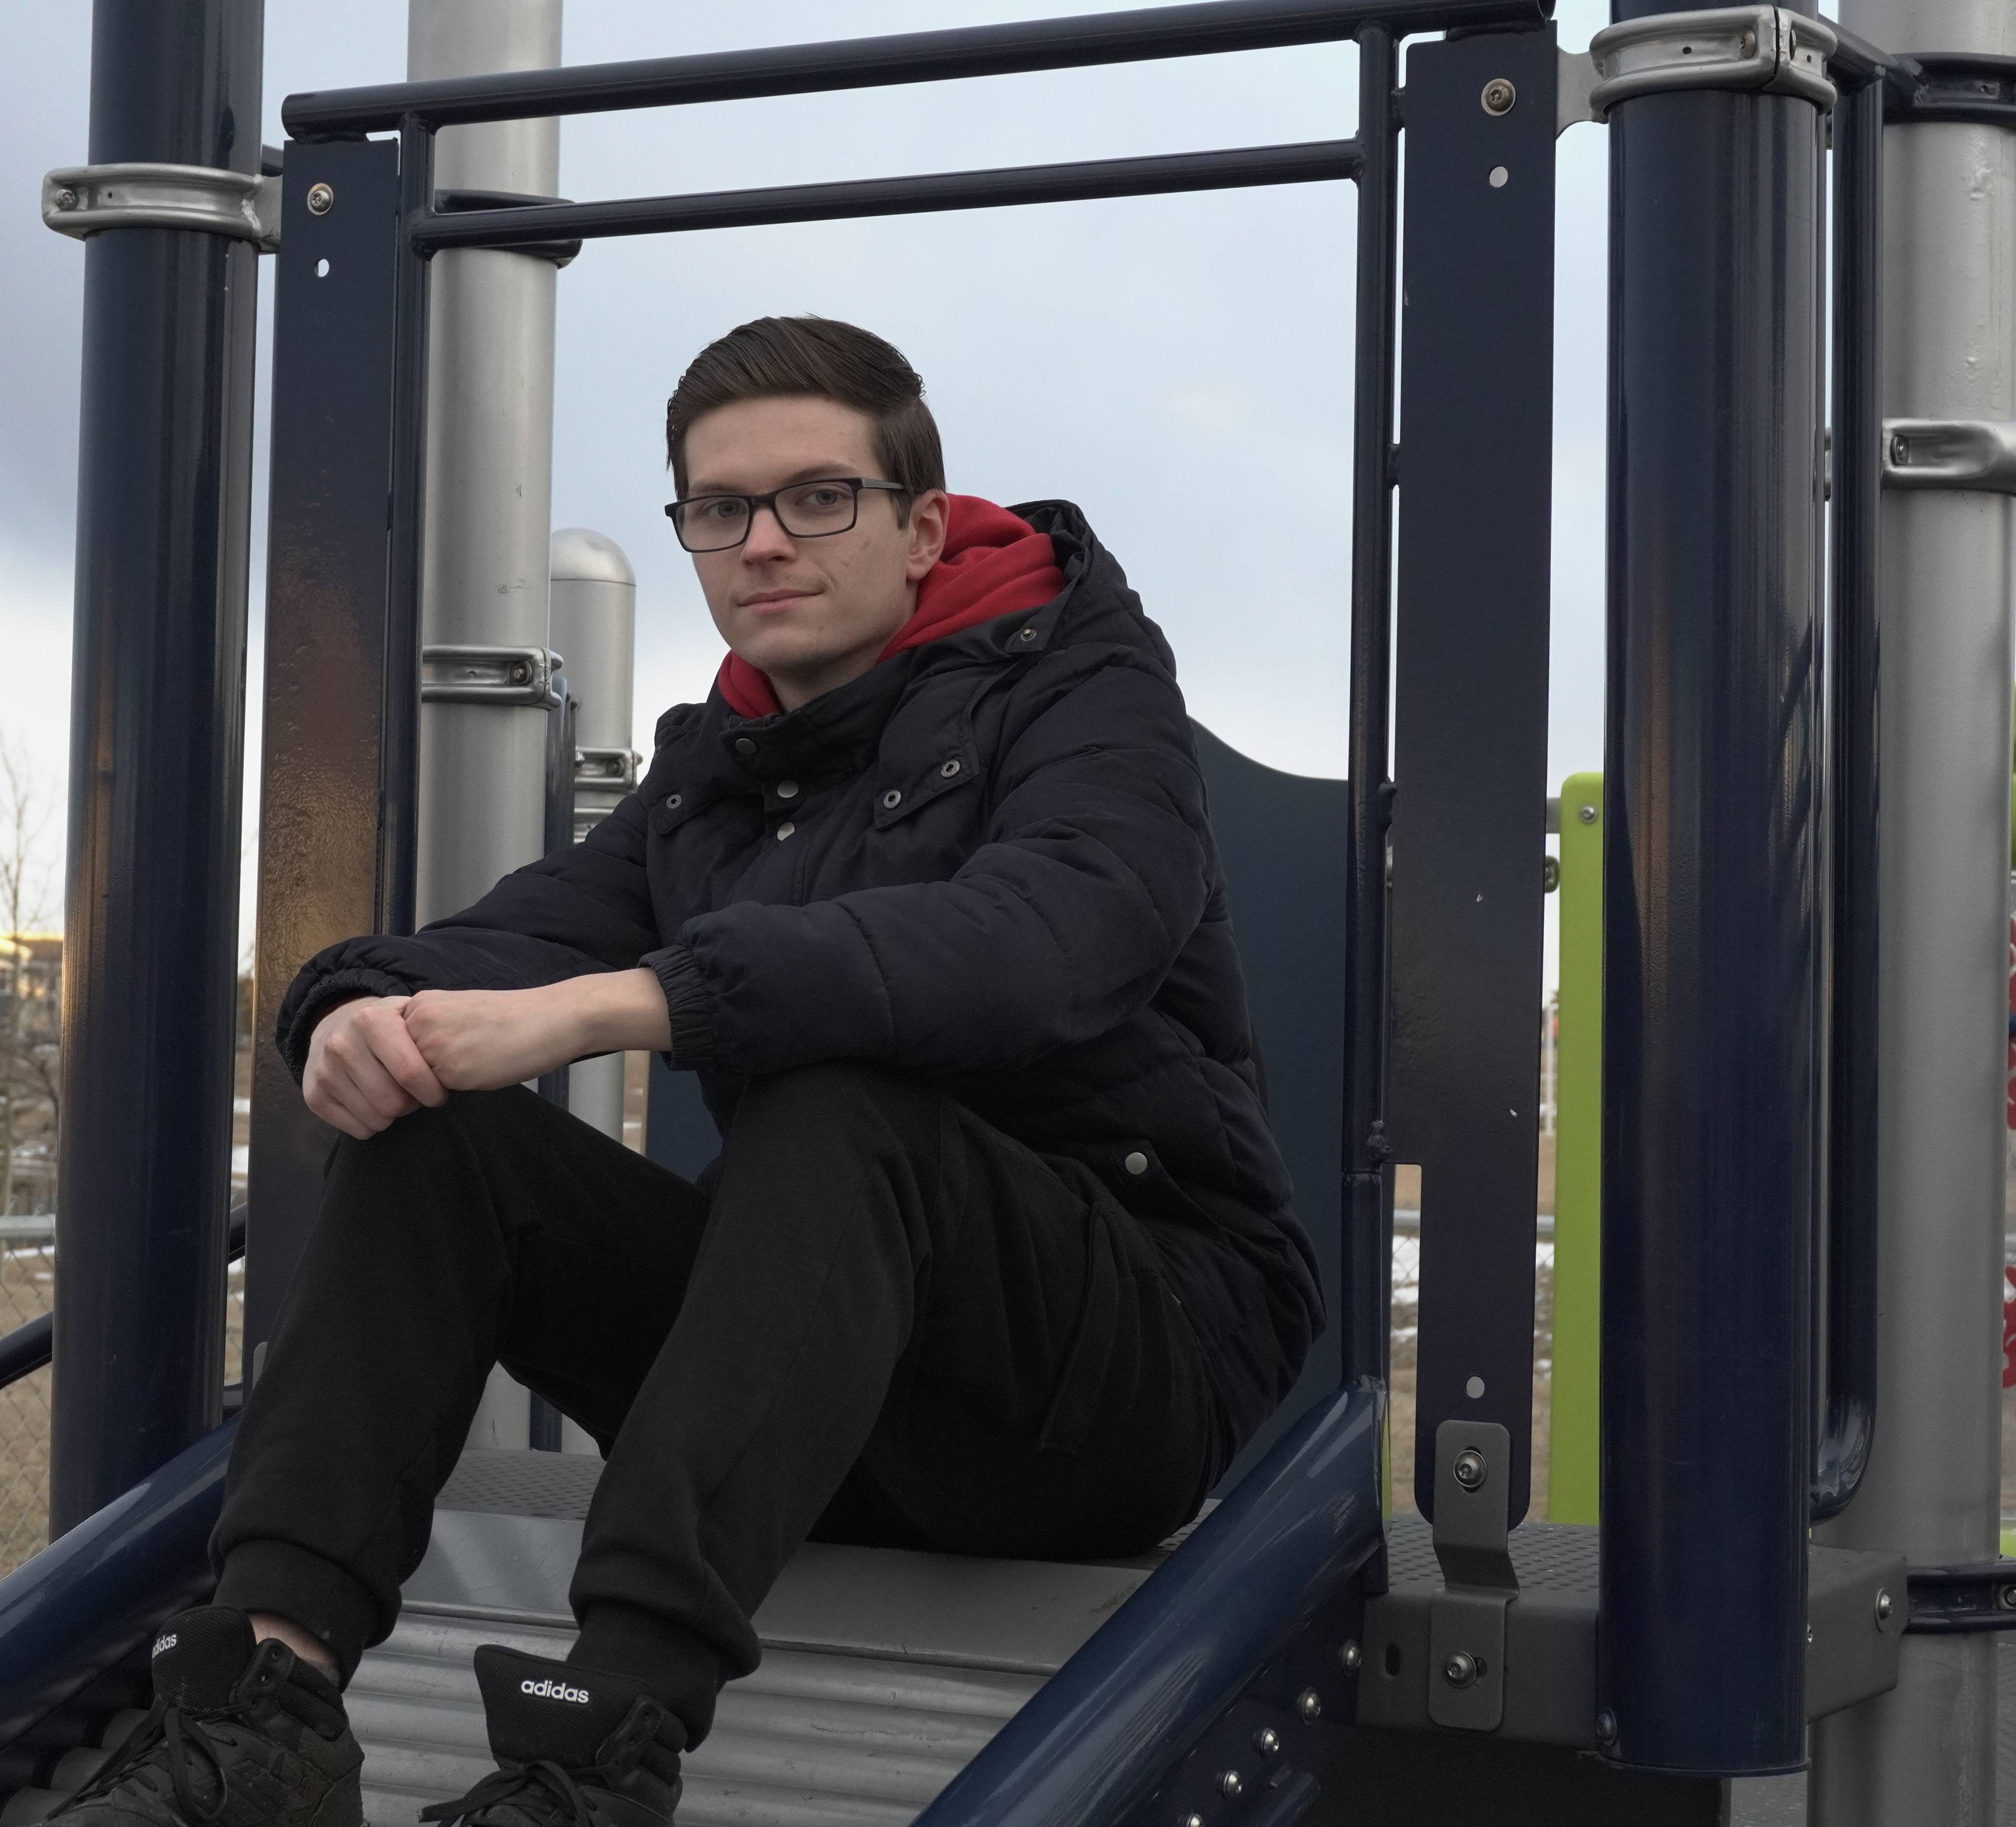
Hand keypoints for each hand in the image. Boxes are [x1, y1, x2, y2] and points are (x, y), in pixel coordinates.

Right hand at [303, 995, 447, 1138]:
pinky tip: (374, 1103)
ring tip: (396, 1095)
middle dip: (413, 1104)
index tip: (440, 1093)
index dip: (433, 1091)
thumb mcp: (410, 1016)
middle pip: (393, 1102)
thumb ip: (431, 1033)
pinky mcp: (313, 1096)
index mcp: (370, 1020)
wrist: (336, 1026)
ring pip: (377, 1119)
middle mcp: (341, 1044)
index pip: (410, 1072)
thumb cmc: (388, 1027)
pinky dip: (374, 1123)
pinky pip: (358, 1130)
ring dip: (394, 1115)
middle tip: (416, 1094)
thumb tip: (454, 1060)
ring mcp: (324, 1071)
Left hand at [399, 984, 586, 1091]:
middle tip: (461, 1061)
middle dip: (420, 1076)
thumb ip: (429, 1030)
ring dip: (438, 1083)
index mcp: (420, 1004)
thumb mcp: (458, 1012)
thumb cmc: (512, 1018)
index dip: (413, 1062)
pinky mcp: (451, 1070)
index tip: (446, 1055)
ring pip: (415, 1083)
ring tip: (475, 1061)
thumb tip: (407, 1064)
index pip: (391, 1048)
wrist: (550, 1019)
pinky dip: (458, 1089)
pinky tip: (483, 1069)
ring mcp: (433, 1045)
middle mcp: (419, 1022)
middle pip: (397, 1067)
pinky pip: (437, 1093)